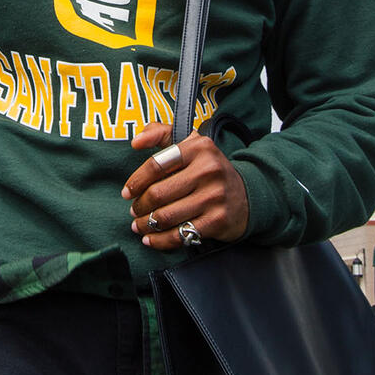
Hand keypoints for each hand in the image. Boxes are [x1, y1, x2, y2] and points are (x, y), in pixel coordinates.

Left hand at [122, 123, 248, 251]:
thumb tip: (135, 141)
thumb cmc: (209, 169)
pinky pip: (180, 235)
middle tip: (134, 211)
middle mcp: (208, 170)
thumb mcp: (191, 143)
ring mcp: (214, 197)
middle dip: (140, 206)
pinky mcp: (217, 221)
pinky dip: (160, 240)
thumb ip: (161, 133)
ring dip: (146, 224)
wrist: (247, 195)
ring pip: (166, 216)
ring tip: (139, 225)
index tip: (127, 192)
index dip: (137, 181)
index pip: (157, 164)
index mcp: (199, 148)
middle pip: (158, 193)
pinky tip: (151, 239)